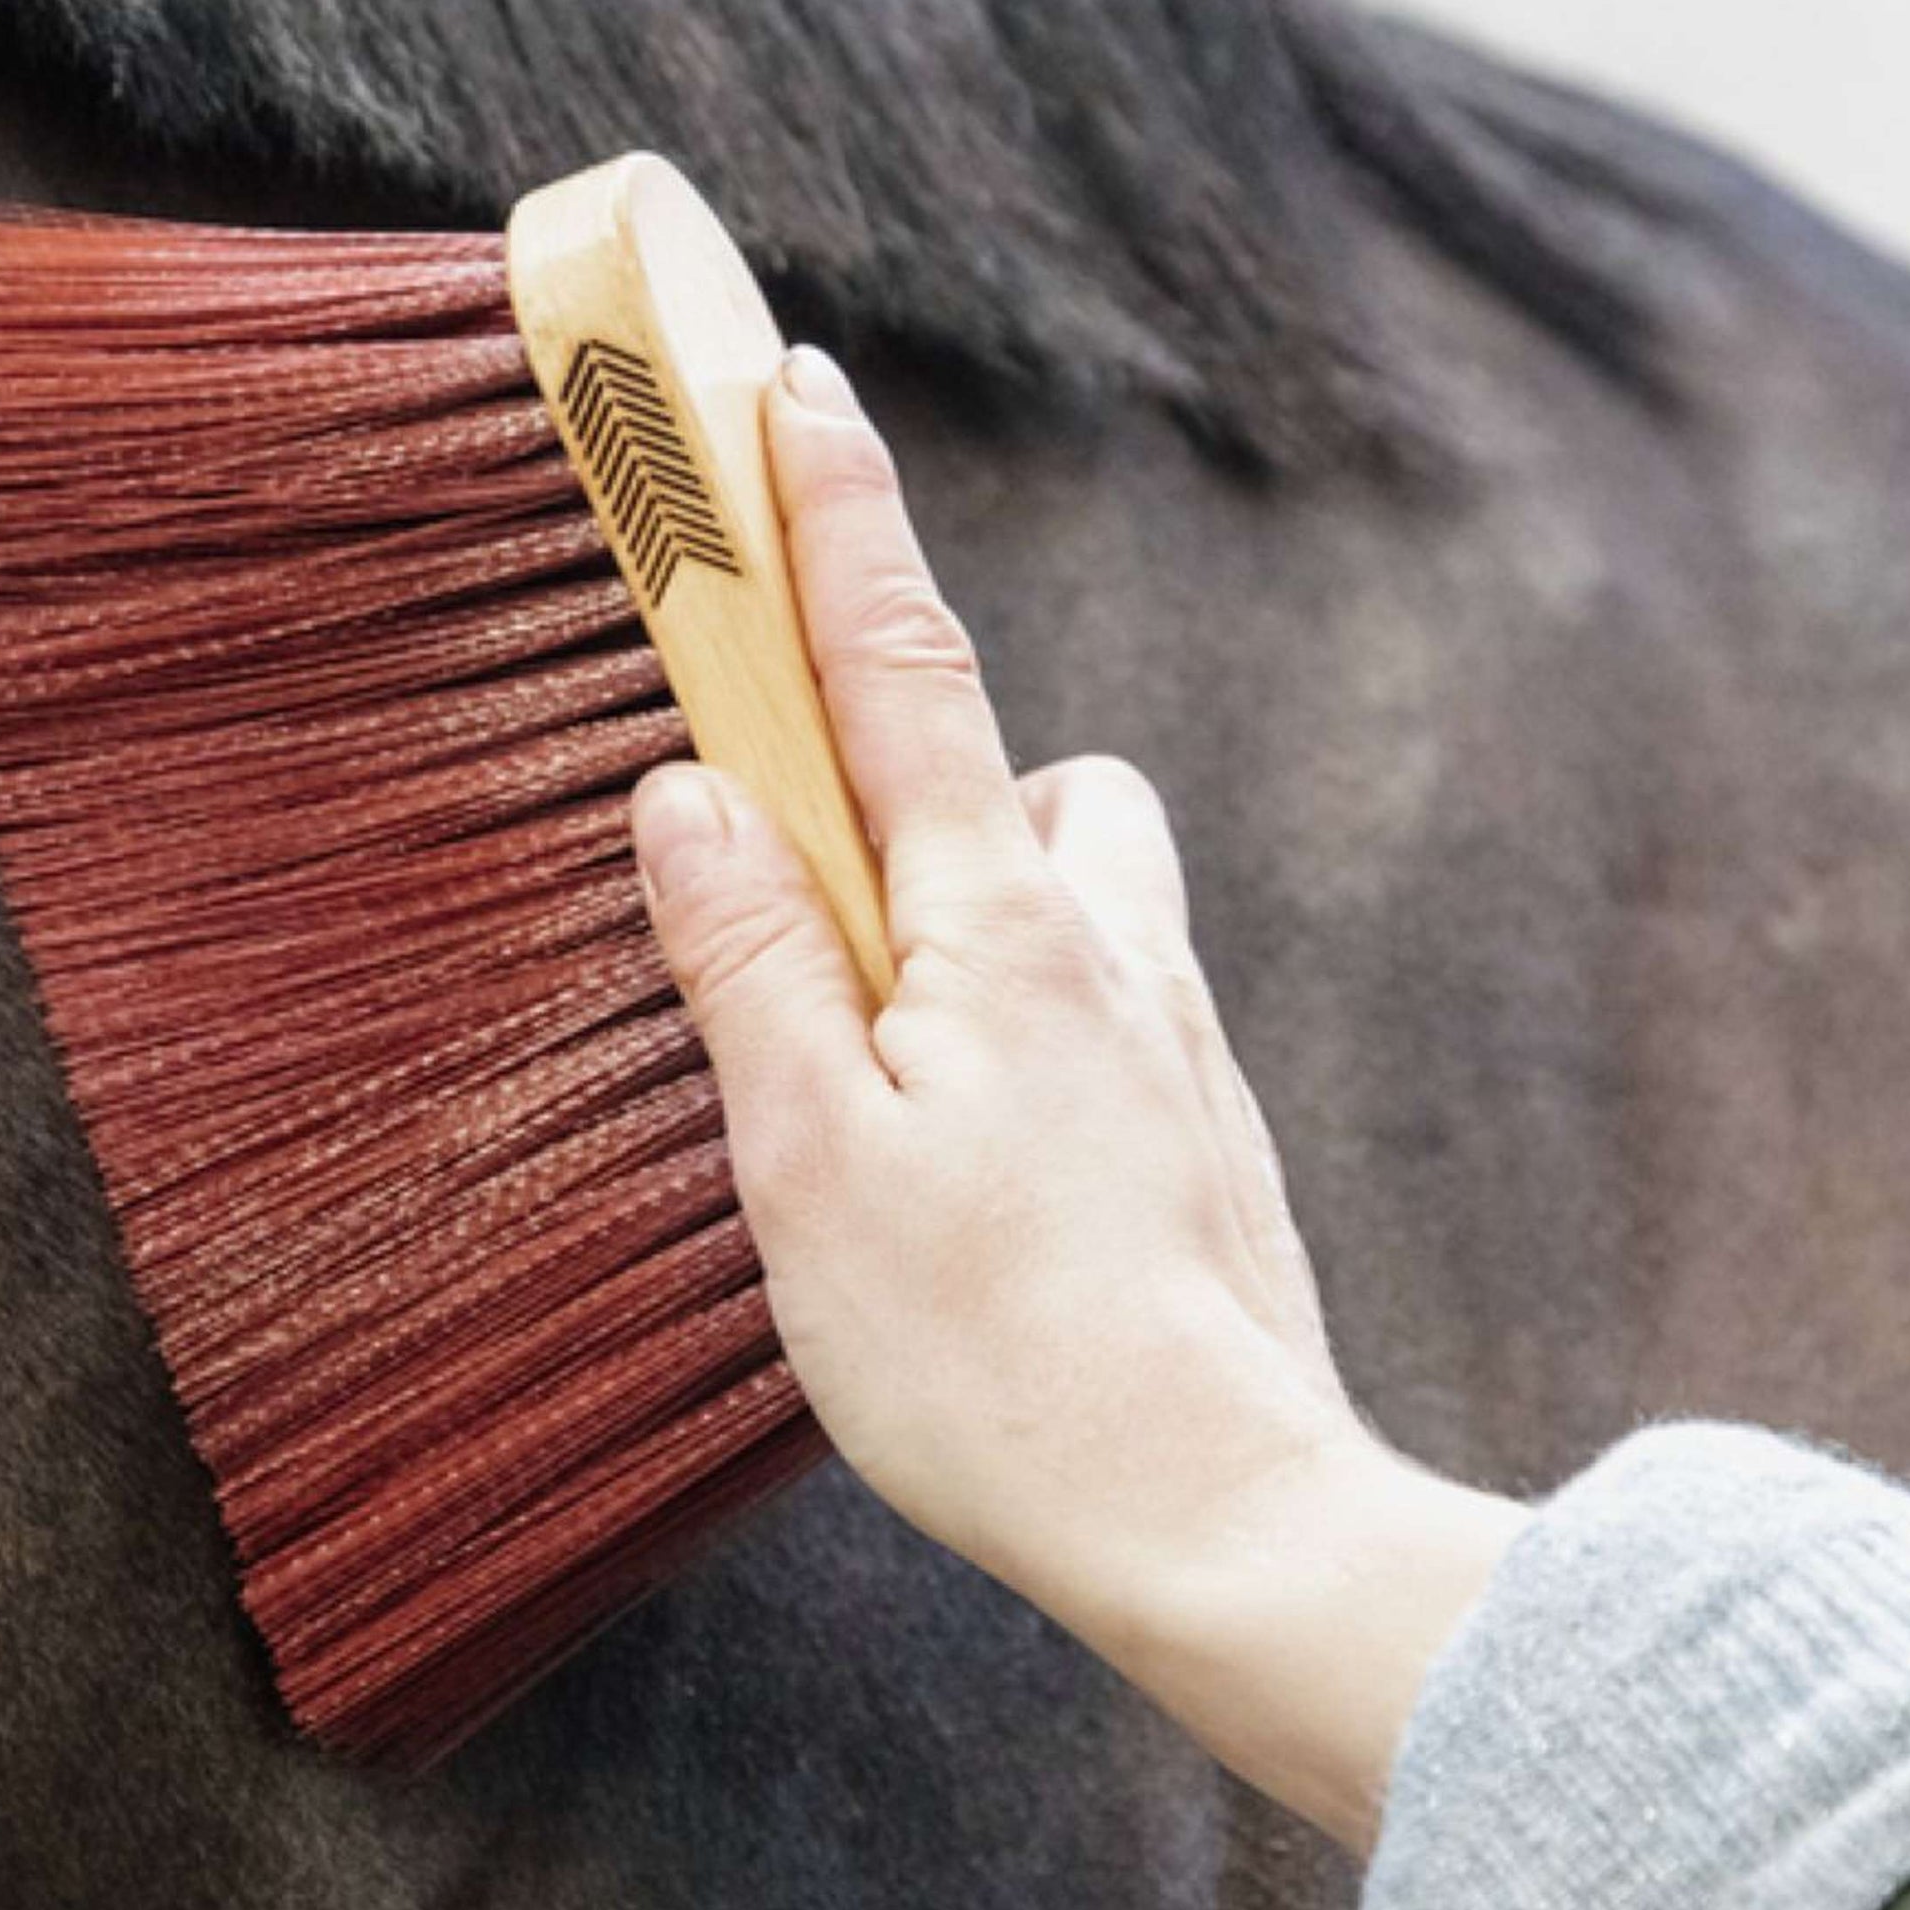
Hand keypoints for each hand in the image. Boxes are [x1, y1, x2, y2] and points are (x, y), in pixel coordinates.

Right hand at [629, 344, 1527, 1852]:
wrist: (1221, 1518)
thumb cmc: (991, 1357)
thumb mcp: (810, 1158)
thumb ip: (750, 957)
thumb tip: (689, 791)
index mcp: (996, 930)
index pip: (901, 674)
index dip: (840, 525)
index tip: (800, 392)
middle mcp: (1108, 946)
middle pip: (1014, 765)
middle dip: (919, 759)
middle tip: (820, 887)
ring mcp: (1170, 1031)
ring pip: (1080, 878)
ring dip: (984, 891)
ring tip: (892, 1043)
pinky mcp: (1199, 1116)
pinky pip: (1109, 988)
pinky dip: (1031, 1004)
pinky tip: (984, 1148)